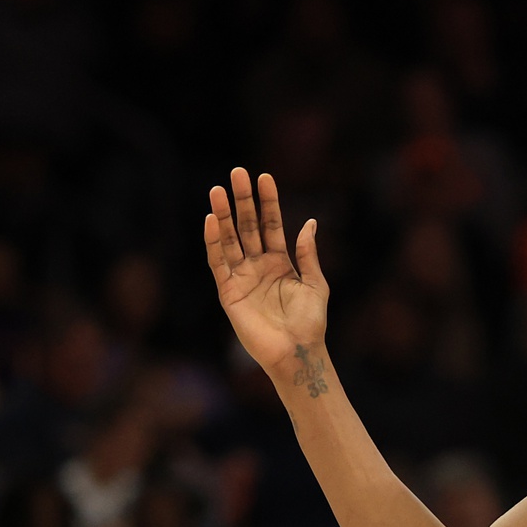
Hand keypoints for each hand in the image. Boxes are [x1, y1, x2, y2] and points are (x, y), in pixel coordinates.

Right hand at [206, 167, 329, 381]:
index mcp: (279, 263)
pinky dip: (213, 243)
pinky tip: (210, 221)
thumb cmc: (310, 323)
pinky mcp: (229, 293)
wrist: (298, 352)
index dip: (267, 202)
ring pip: (230, 240)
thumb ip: (308, 253)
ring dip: (223, 216)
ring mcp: (242, 278)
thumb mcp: (315, 283)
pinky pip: (218, 264)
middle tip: (237, 173)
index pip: (270, 224)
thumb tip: (310, 222)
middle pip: (247, 226)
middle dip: (242, 200)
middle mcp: (258, 267)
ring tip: (217, 190)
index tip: (264, 177)